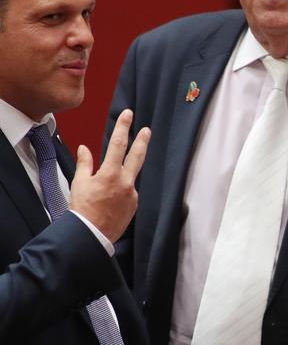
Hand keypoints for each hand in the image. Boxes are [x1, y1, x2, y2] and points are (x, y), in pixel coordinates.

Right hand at [69, 109, 150, 241]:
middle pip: (137, 156)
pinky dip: (122, 192)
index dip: (124, 127)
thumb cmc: (82, 210)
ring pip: (131, 177)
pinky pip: (130, 193)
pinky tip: (111, 201)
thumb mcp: (79, 183)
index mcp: (110, 174)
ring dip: (124, 176)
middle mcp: (125, 182)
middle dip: (142, 141)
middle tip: (147, 130)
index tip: (129, 115)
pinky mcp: (134, 204)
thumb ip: (85, 164)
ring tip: (109, 187)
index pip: (118, 144)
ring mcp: (132, 194)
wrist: (91, 235)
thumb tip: (84, 148)